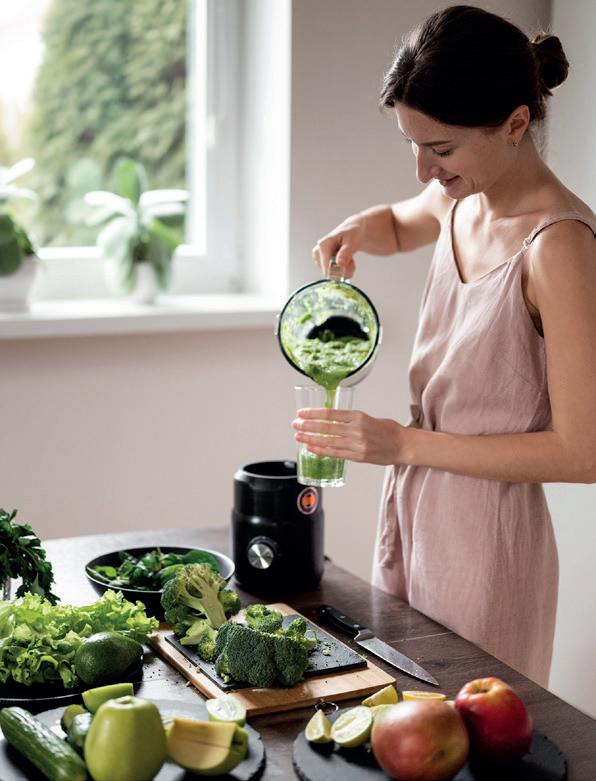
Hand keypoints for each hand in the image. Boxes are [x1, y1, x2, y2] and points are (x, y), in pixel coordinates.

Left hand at [292, 408, 408, 465]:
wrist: (404, 446)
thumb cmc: (388, 430)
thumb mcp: (369, 418)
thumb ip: (351, 420)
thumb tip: (332, 420)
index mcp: (358, 416)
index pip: (330, 413)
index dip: (313, 414)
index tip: (301, 413)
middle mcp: (356, 430)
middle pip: (326, 427)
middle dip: (308, 426)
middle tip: (295, 424)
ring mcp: (357, 444)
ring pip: (328, 441)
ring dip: (311, 439)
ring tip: (298, 437)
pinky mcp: (358, 456)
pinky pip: (336, 453)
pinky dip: (321, 451)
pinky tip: (311, 448)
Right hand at [312, 217, 362, 278]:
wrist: (351, 231)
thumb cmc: (351, 234)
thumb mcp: (352, 241)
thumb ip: (345, 252)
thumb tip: (339, 263)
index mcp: (323, 245)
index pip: (327, 269)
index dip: (340, 271)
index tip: (351, 263)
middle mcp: (318, 251)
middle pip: (329, 273)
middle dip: (342, 270)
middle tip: (351, 261)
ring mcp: (319, 257)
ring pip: (330, 274)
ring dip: (343, 270)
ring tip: (349, 259)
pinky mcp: (321, 262)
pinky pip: (331, 273)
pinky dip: (341, 270)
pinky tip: (345, 261)